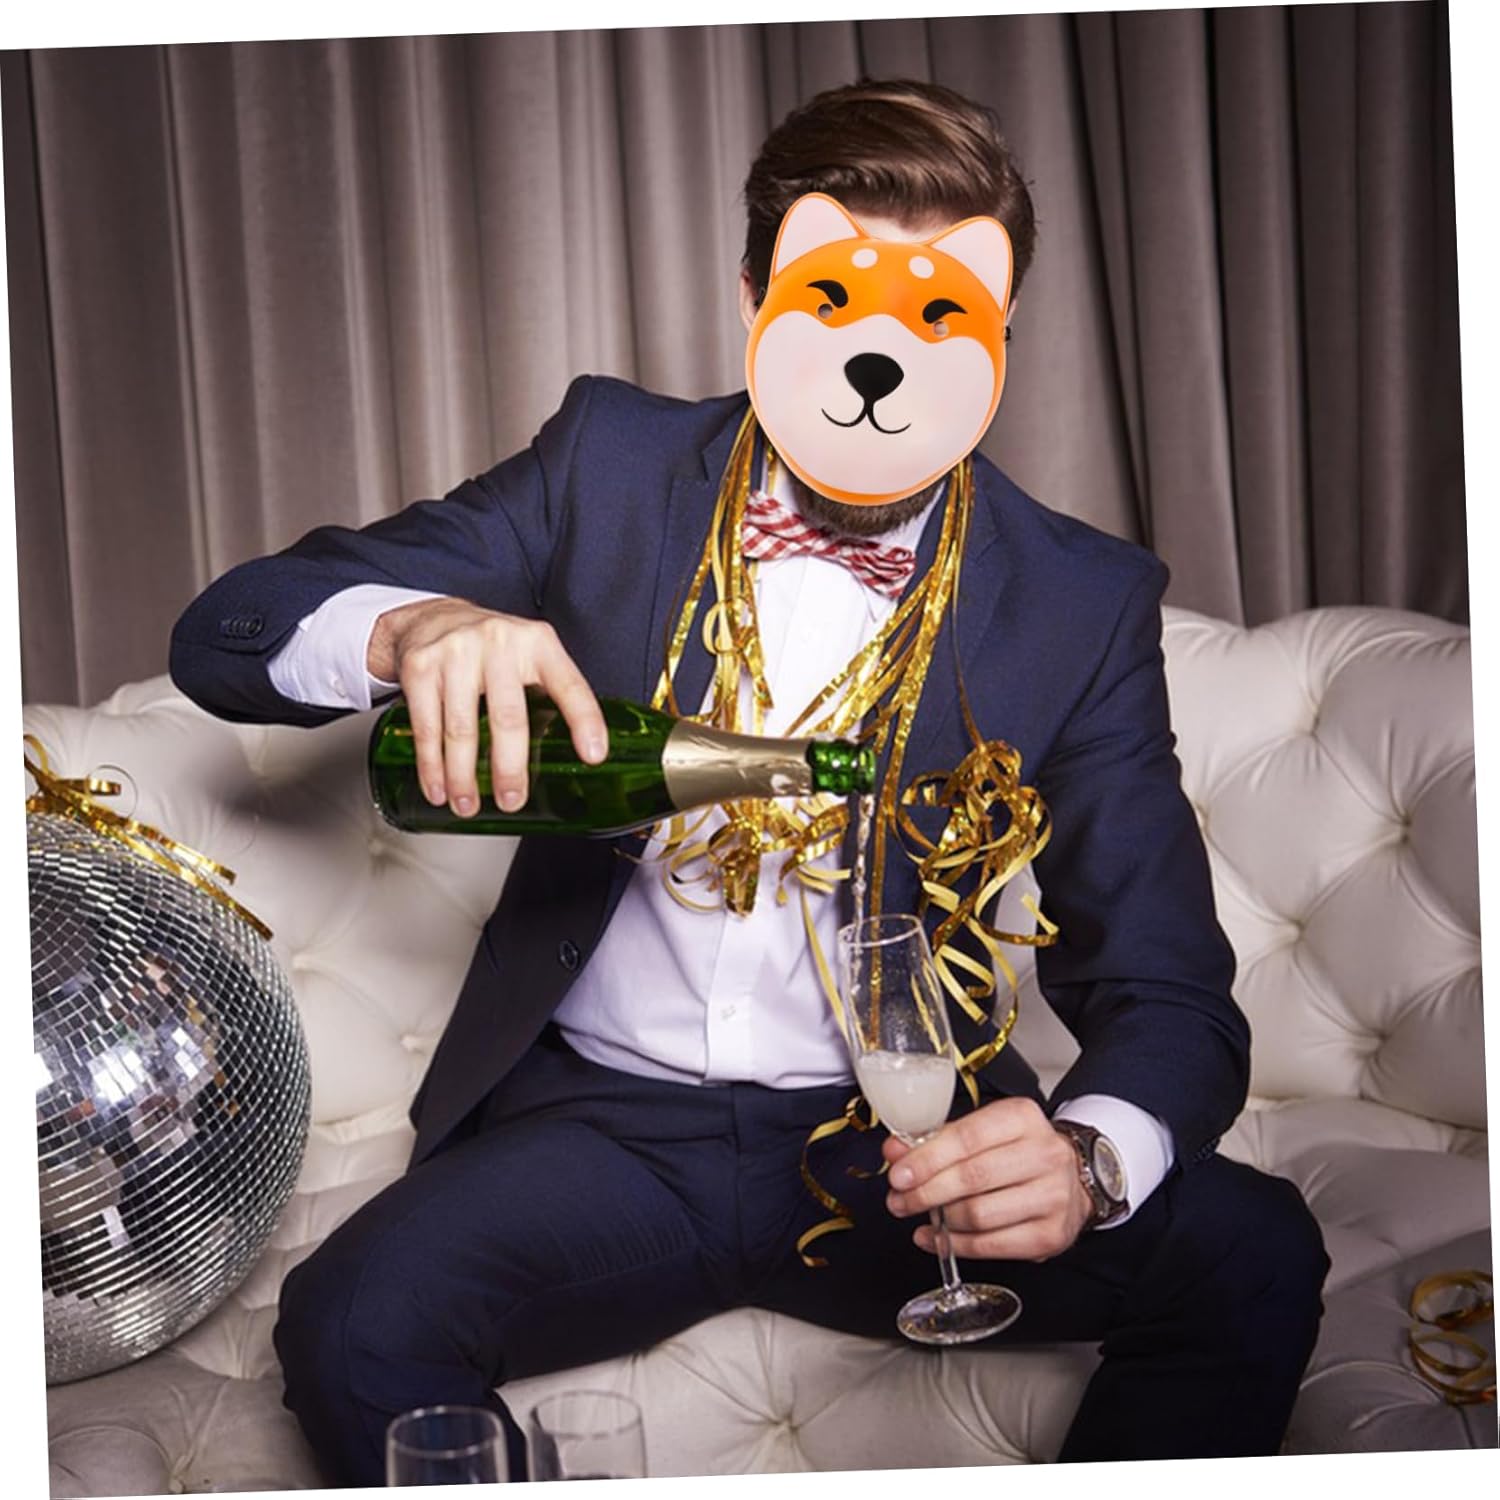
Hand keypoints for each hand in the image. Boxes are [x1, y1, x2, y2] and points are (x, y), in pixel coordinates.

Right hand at [368, 597, 606, 816]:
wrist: (432, 616)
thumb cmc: (493, 648)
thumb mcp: (529, 655)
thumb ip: (549, 693)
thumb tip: (575, 755)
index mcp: (538, 644)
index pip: (568, 685)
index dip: (584, 721)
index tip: (594, 756)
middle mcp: (499, 642)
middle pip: (508, 717)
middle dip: (509, 767)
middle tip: (512, 800)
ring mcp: (456, 652)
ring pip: (461, 728)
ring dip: (463, 776)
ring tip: (468, 806)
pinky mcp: (421, 667)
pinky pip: (426, 727)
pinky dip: (431, 765)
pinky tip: (438, 788)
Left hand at [883, 1098, 1092, 1261]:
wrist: (1072, 1178)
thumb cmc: (1018, 1151)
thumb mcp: (983, 1131)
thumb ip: (938, 1140)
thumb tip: (895, 1152)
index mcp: (1023, 1118)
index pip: (967, 1138)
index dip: (927, 1158)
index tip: (898, 1173)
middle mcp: (1044, 1155)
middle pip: (972, 1178)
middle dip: (926, 1192)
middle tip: (899, 1198)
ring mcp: (1052, 1197)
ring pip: (979, 1214)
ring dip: (938, 1219)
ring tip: (918, 1215)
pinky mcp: (1050, 1235)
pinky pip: (991, 1245)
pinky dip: (955, 1244)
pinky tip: (936, 1238)